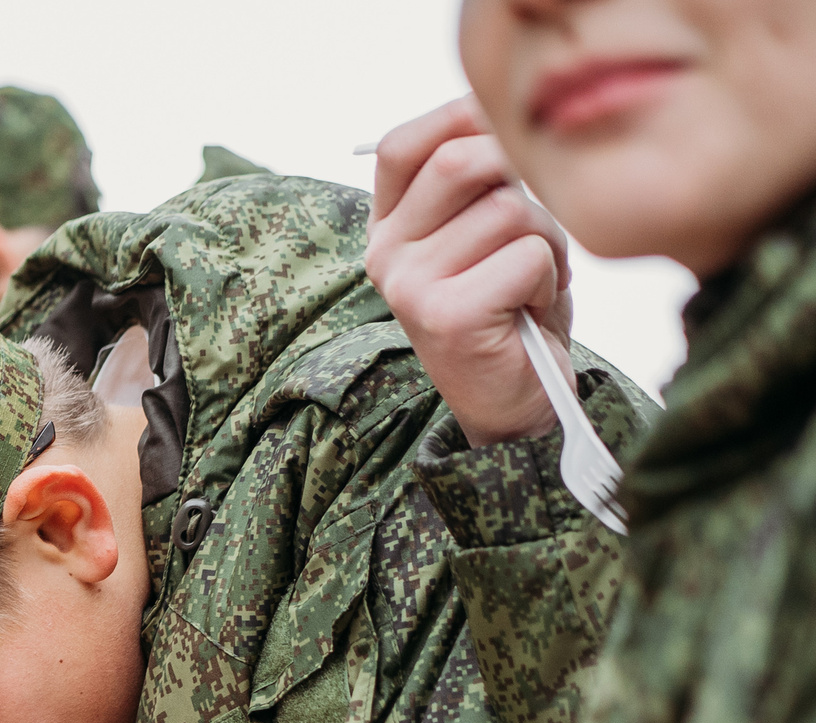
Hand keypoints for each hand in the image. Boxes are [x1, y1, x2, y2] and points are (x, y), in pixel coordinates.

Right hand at [368, 97, 574, 445]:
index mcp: (389, 228)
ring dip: (548, 241)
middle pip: (462, 161)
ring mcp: (409, 287)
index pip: (403, 145)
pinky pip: (527, 256)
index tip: (507, 131)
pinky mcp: (446, 317)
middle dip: (522, 179)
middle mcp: (386, 255)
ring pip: (510, 210)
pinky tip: (530, 309)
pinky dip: (550, 278)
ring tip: (533, 281)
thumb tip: (505, 108)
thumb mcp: (488, 229)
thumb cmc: (513, 307)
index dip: (460, 119)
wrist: (520, 401)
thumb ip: (481, 177)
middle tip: (536, 224)